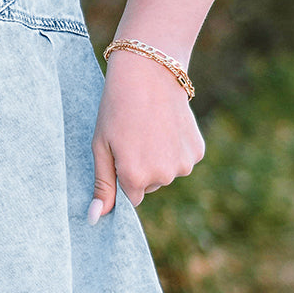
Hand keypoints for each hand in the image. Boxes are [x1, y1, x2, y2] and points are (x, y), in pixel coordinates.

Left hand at [87, 47, 203, 220]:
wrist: (148, 72)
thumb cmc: (116, 108)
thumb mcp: (101, 146)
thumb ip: (102, 186)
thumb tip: (96, 220)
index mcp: (136, 178)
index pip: (130, 196)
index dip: (123, 173)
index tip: (121, 151)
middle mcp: (163, 177)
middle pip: (149, 185)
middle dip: (141, 167)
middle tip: (134, 134)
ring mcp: (183, 164)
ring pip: (167, 173)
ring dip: (159, 157)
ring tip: (150, 127)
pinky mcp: (197, 151)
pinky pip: (182, 159)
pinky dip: (175, 147)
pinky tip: (167, 125)